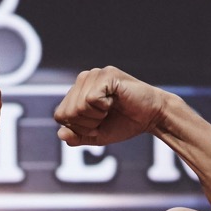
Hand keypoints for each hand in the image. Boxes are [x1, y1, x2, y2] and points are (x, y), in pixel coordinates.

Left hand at [54, 67, 168, 146]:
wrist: (151, 117)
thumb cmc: (125, 123)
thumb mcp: (96, 136)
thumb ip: (77, 137)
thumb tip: (60, 134)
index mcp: (77, 92)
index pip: (60, 115)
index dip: (78, 128)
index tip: (98, 124)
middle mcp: (83, 79)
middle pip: (68, 112)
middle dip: (87, 124)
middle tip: (106, 117)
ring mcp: (94, 74)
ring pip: (78, 106)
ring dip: (96, 116)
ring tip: (110, 108)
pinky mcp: (106, 74)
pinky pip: (91, 99)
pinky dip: (103, 108)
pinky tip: (115, 101)